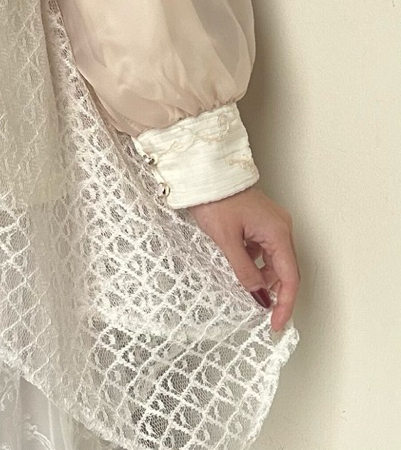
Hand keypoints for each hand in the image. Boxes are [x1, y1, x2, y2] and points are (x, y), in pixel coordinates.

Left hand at [187, 185, 299, 332]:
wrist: (204, 171)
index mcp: (278, 232)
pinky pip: (264, 248)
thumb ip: (244, 270)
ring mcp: (271, 222)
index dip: (285, 304)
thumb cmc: (214, 198)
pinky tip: (244, 270)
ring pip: (274, 259)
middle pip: (285, 269)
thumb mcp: (226, 240)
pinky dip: (257, 263)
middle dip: (277, 293)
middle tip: (266, 315)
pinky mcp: (260, 220)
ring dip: (265, 278)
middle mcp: (281, 227)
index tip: (277, 323)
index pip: (290, 277)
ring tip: (252, 293)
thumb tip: (259, 295)